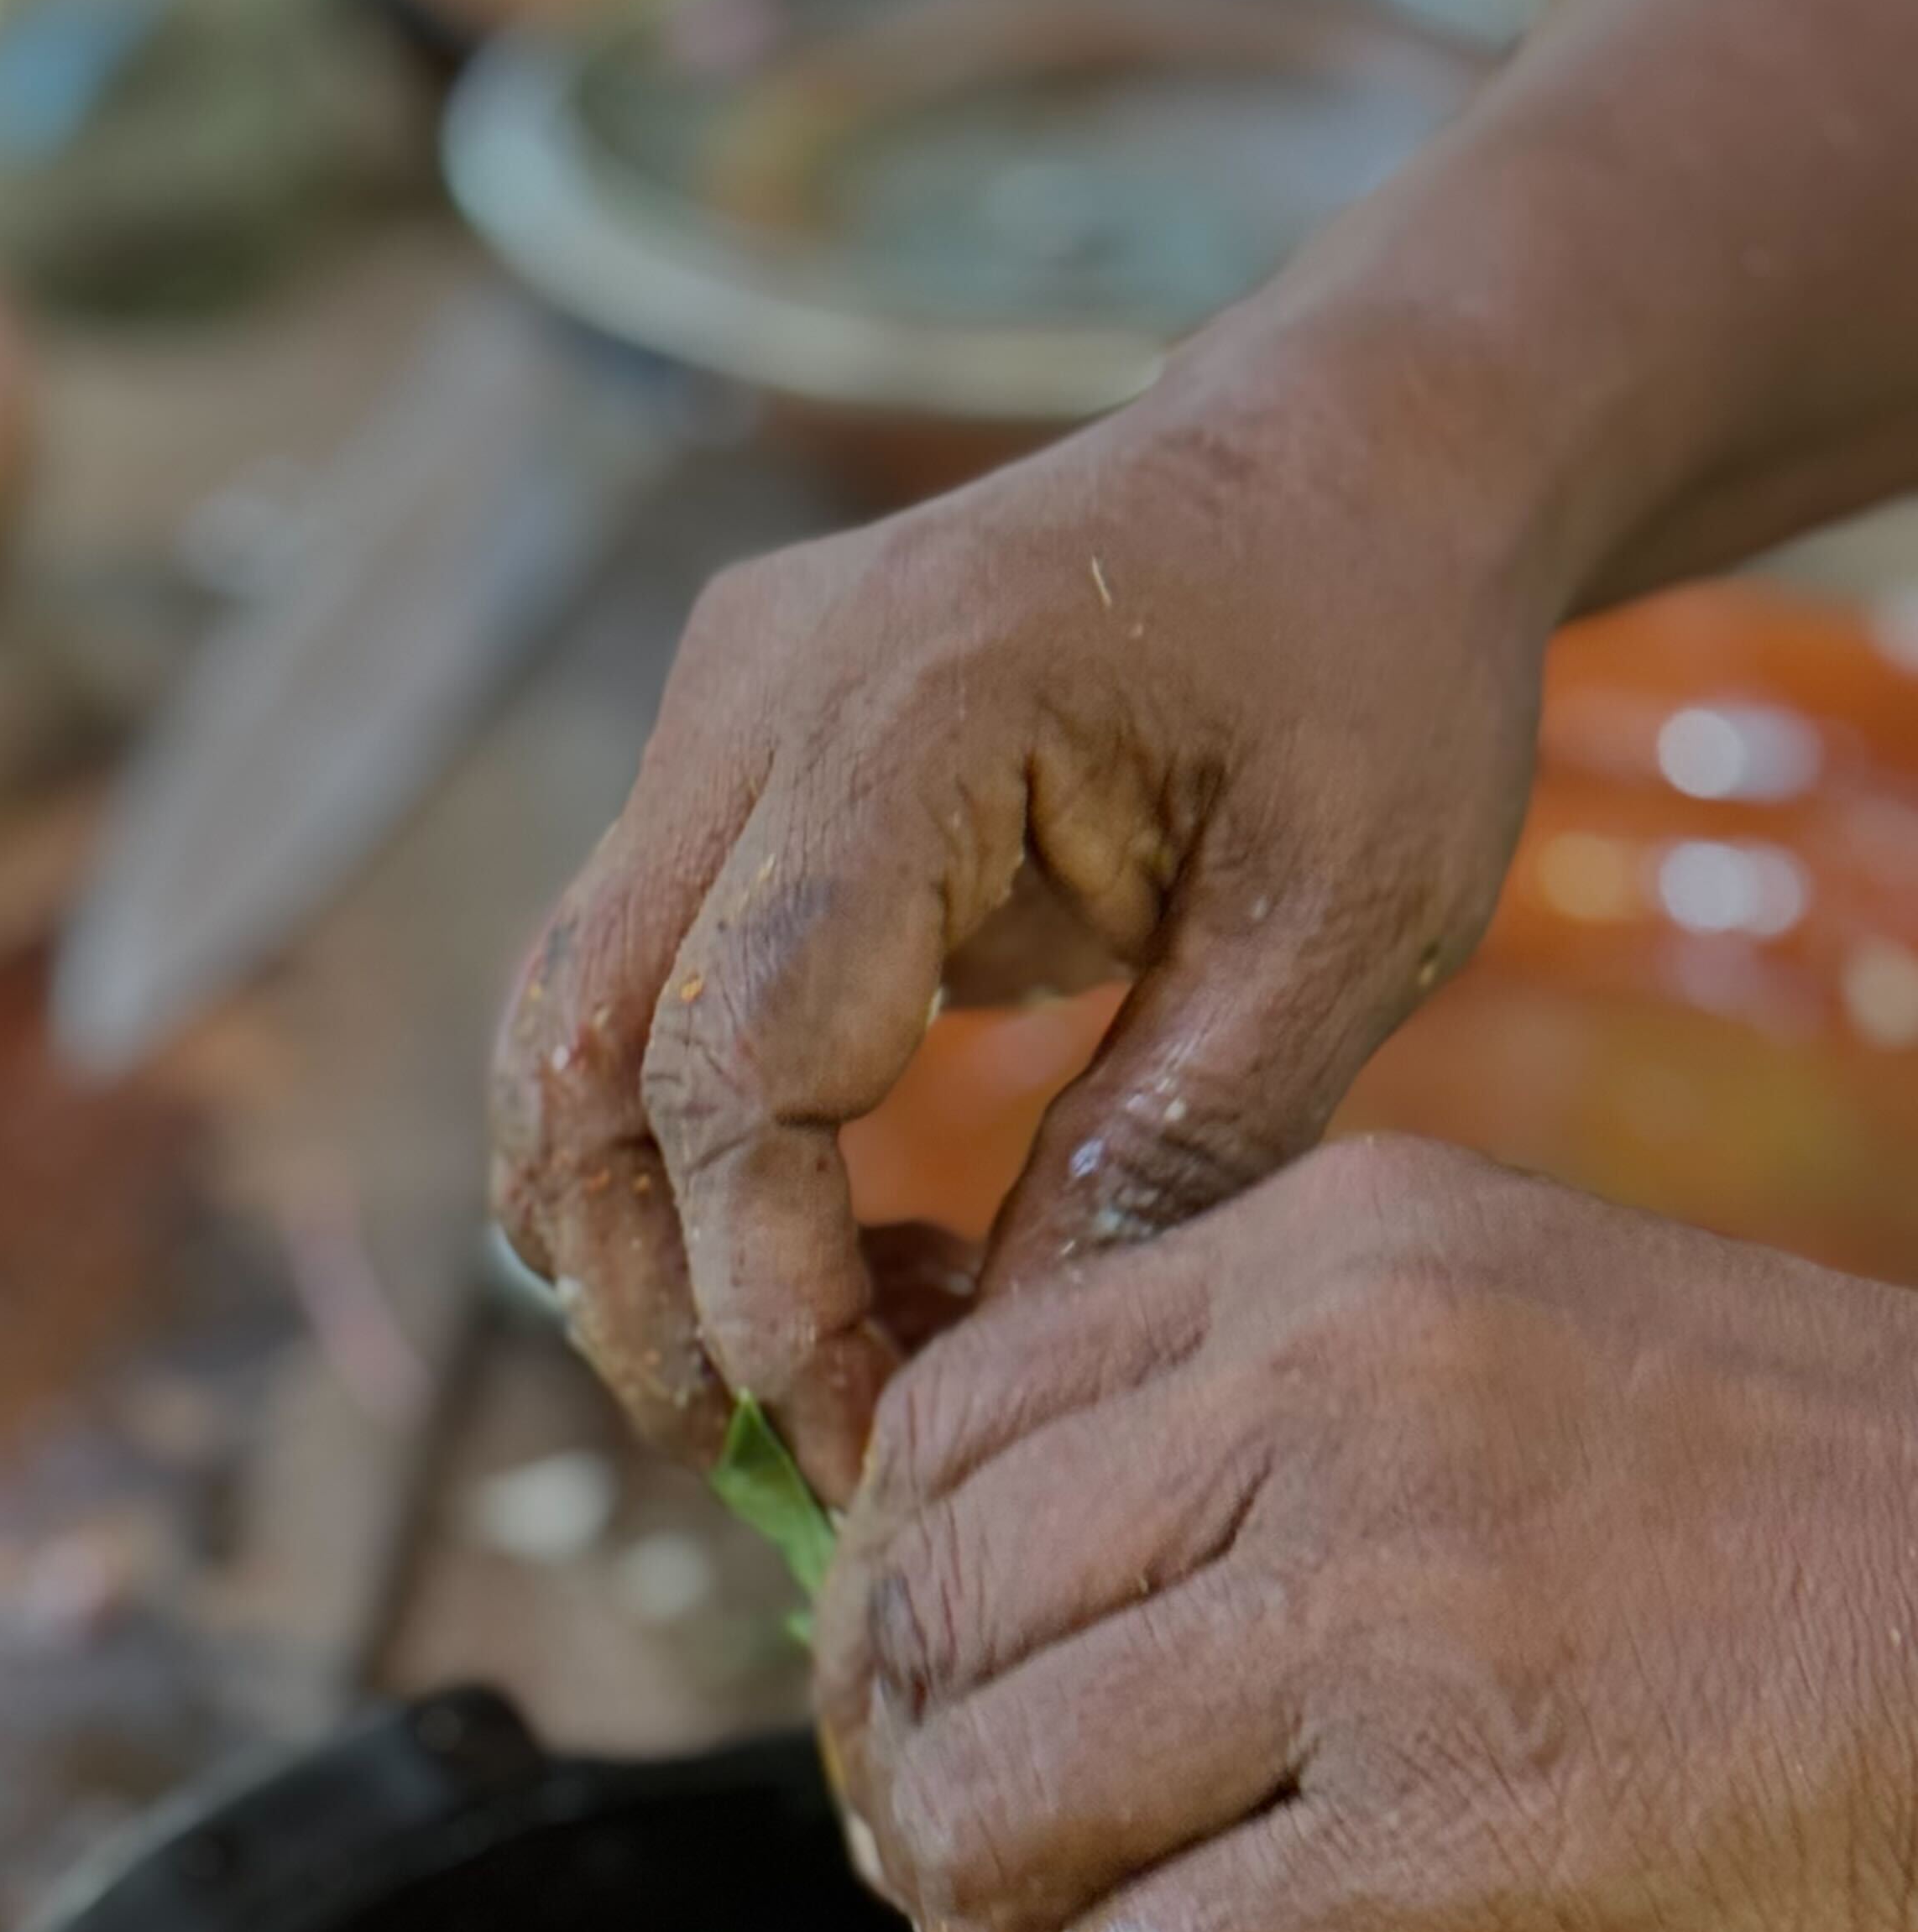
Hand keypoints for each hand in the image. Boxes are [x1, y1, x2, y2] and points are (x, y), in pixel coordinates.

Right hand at [492, 322, 1554, 1501]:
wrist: (1335, 459)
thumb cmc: (1374, 664)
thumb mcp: (1349, 918)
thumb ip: (1176, 1144)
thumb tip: (1002, 1375)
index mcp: (916, 703)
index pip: (740, 1053)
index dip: (769, 1286)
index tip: (867, 1444)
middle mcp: (749, 698)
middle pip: (586, 1061)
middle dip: (658, 1303)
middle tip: (780, 1472)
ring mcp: (702, 722)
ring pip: (557, 1040)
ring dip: (630, 1246)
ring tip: (785, 1390)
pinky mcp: (709, 771)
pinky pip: (612, 1000)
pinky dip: (663, 1162)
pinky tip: (804, 1259)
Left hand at [814, 1136, 1917, 1931]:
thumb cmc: (1826, 1563)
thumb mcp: (1527, 1389)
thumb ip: (1268, 1466)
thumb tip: (1001, 1667)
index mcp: (1333, 1261)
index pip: (936, 1434)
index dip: (891, 1636)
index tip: (955, 1755)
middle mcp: (1331, 1387)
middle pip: (926, 1633)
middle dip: (928, 1832)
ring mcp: (1393, 1600)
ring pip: (992, 1824)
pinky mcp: (1467, 1829)